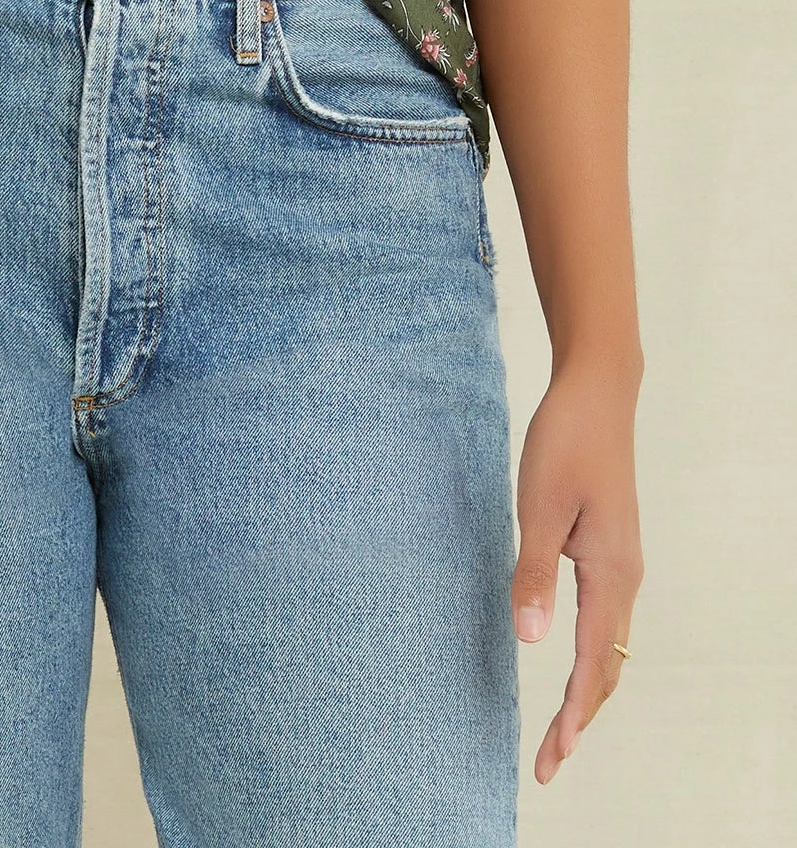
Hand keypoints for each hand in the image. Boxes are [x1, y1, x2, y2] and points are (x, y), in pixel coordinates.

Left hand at [511, 359, 642, 783]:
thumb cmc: (565, 442)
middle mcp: (625, 576)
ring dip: (588, 691)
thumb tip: (529, 640)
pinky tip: (575, 664)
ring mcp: (622, 563)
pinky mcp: (611, 548)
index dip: (573, 715)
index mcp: (610, 573)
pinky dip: (594, 657)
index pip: (594, 663)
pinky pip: (608, 620)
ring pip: (612, 646)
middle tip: (549, 763)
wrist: (597, 392)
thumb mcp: (540, 505)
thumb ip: (534, 574)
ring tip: (561, 730)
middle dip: (581, 717)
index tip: (554, 760)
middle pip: (610, 667)